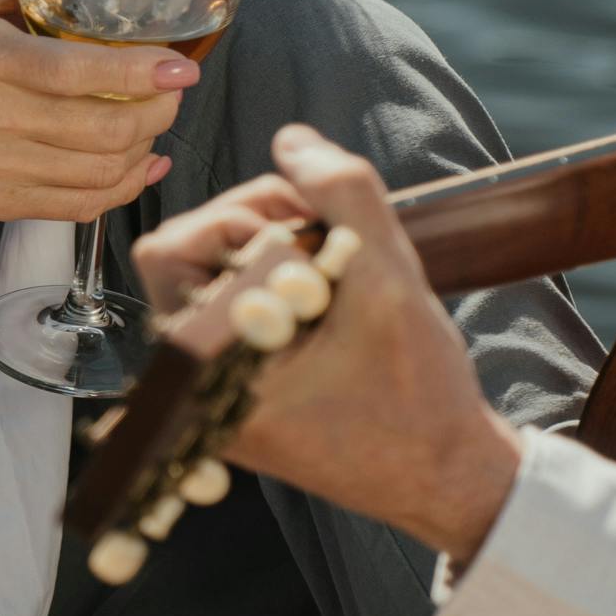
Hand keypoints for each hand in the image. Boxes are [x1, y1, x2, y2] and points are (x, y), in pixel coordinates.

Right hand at [0, 0, 198, 222]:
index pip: (78, 74)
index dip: (142, 73)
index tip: (182, 65)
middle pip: (102, 129)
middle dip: (157, 110)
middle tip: (172, 88)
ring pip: (97, 173)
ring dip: (143, 148)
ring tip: (152, 120)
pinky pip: (76, 207)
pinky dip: (119, 188)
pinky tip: (137, 164)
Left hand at [130, 125, 523, 564]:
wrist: (443, 475)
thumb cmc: (419, 397)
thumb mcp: (392, 278)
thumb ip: (343, 191)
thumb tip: (292, 139)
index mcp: (209, 368)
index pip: (171, 246)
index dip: (241, 219)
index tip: (310, 231)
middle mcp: (193, 384)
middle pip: (184, 252)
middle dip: (256, 225)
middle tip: (326, 236)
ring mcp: (211, 385)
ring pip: (210, 274)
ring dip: (273, 250)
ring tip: (337, 269)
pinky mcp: (235, 383)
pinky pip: (233, 305)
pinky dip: (280, 282)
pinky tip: (332, 293)